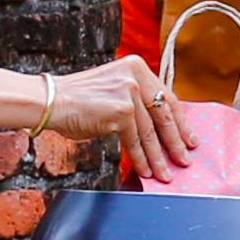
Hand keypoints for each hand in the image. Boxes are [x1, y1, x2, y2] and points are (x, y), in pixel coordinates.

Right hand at [43, 54, 194, 181]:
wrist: (50, 101)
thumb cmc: (77, 100)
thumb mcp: (113, 90)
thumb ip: (135, 101)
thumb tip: (159, 130)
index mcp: (136, 66)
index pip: (166, 97)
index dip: (180, 121)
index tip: (189, 138)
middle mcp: (136, 75)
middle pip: (163, 114)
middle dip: (175, 141)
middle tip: (184, 159)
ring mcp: (129, 91)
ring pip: (150, 132)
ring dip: (158, 157)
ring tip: (165, 173)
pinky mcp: (121, 110)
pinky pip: (135, 141)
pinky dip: (141, 159)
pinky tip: (146, 170)